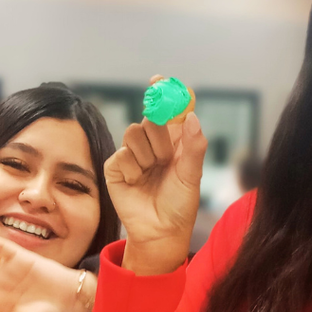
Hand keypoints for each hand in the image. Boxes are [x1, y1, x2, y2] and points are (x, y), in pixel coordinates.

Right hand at [104, 75, 207, 274]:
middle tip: (165, 158)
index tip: (159, 79)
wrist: (161, 232)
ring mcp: (133, 155)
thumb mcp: (193, 176)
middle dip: (160, 135)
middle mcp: (153, 145)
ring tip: (151, 175)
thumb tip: (192, 116)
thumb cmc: (180, 206)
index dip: (165, 93)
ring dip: (146, 155)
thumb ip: (194, 146)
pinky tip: (137, 183)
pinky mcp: (116, 168)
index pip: (170, 110)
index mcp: (175, 141)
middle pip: (151, 118)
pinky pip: (122, 154)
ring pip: (134, 133)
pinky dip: (132, 169)